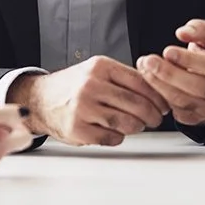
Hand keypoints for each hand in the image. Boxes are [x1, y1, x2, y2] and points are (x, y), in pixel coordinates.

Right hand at [8, 56, 170, 146]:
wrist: (40, 99)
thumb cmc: (74, 86)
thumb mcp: (96, 71)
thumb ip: (123, 78)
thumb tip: (158, 92)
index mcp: (100, 67)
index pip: (141, 83)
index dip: (158, 97)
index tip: (164, 105)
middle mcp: (91, 85)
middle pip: (138, 104)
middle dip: (153, 116)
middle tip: (156, 120)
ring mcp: (83, 108)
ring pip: (128, 123)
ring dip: (137, 127)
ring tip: (136, 125)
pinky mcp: (78, 129)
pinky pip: (112, 138)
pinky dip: (118, 137)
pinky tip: (114, 131)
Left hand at [137, 18, 204, 126]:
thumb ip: (200, 29)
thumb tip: (183, 32)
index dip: (190, 60)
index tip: (168, 51)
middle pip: (198, 86)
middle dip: (171, 74)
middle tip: (150, 61)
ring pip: (185, 100)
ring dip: (161, 85)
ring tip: (145, 69)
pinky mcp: (195, 118)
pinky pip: (176, 110)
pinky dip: (160, 96)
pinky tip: (149, 82)